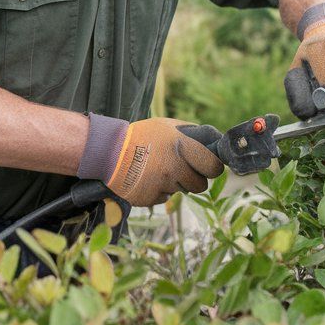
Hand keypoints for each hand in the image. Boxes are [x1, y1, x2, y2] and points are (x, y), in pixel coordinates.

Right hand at [105, 118, 224, 206]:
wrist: (110, 151)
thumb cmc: (142, 136)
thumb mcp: (168, 126)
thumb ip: (192, 134)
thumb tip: (214, 141)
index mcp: (182, 147)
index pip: (214, 167)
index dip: (212, 167)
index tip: (207, 165)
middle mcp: (174, 167)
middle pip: (201, 185)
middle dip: (195, 178)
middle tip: (182, 169)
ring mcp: (163, 185)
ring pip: (183, 191)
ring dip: (177, 183)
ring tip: (160, 170)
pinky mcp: (151, 198)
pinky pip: (165, 197)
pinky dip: (160, 190)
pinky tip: (149, 178)